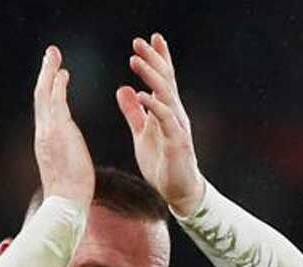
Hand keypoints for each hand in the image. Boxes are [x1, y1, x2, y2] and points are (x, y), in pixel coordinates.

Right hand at [33, 45, 93, 206]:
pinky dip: (58, 86)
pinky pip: (57, 103)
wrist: (65, 204)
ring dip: (49, 72)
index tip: (55, 74)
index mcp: (46, 141)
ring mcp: (48, 132)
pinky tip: (63, 72)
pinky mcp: (58, 133)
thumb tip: (69, 156)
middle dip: (45, 73)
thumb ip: (66, 156)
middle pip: (40, 96)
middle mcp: (43, 133)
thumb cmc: (70, 194)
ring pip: (45, 95)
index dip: (48, 89)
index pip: (45, 109)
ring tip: (54, 54)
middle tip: (51, 54)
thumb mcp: (66, 169)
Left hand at [116, 33, 203, 215]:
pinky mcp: (177, 141)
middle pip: (165, 81)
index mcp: (166, 110)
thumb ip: (134, 112)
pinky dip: (154, 106)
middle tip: (138, 42)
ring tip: (136, 61)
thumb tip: (124, 89)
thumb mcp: (142, 134)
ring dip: (151, 77)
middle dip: (153, 60)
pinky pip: (166, 120)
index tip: (149, 39)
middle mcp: (175, 113)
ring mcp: (177, 126)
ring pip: (166, 95)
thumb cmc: (163, 163)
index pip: (163, 79)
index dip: (158, 59)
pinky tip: (143, 95)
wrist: (178, 191)